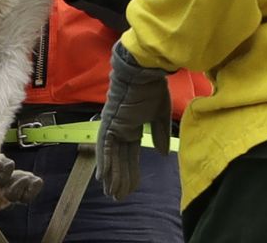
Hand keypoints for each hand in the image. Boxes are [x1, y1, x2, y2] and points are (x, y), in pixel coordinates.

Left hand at [95, 41, 171, 199]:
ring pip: (111, 157)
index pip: (130, 154)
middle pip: (119, 159)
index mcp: (131, 126)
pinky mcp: (109, 123)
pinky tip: (103, 178)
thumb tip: (163, 154)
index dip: (130, 170)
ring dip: (111, 176)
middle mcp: (119, 128)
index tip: (130, 186)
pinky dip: (104, 162)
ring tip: (112, 194)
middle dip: (119, 178)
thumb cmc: (153, 87)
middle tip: (117, 197)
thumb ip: (161, 134)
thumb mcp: (161, 114)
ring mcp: (113, 126)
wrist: (144, 70)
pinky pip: (105, 147)